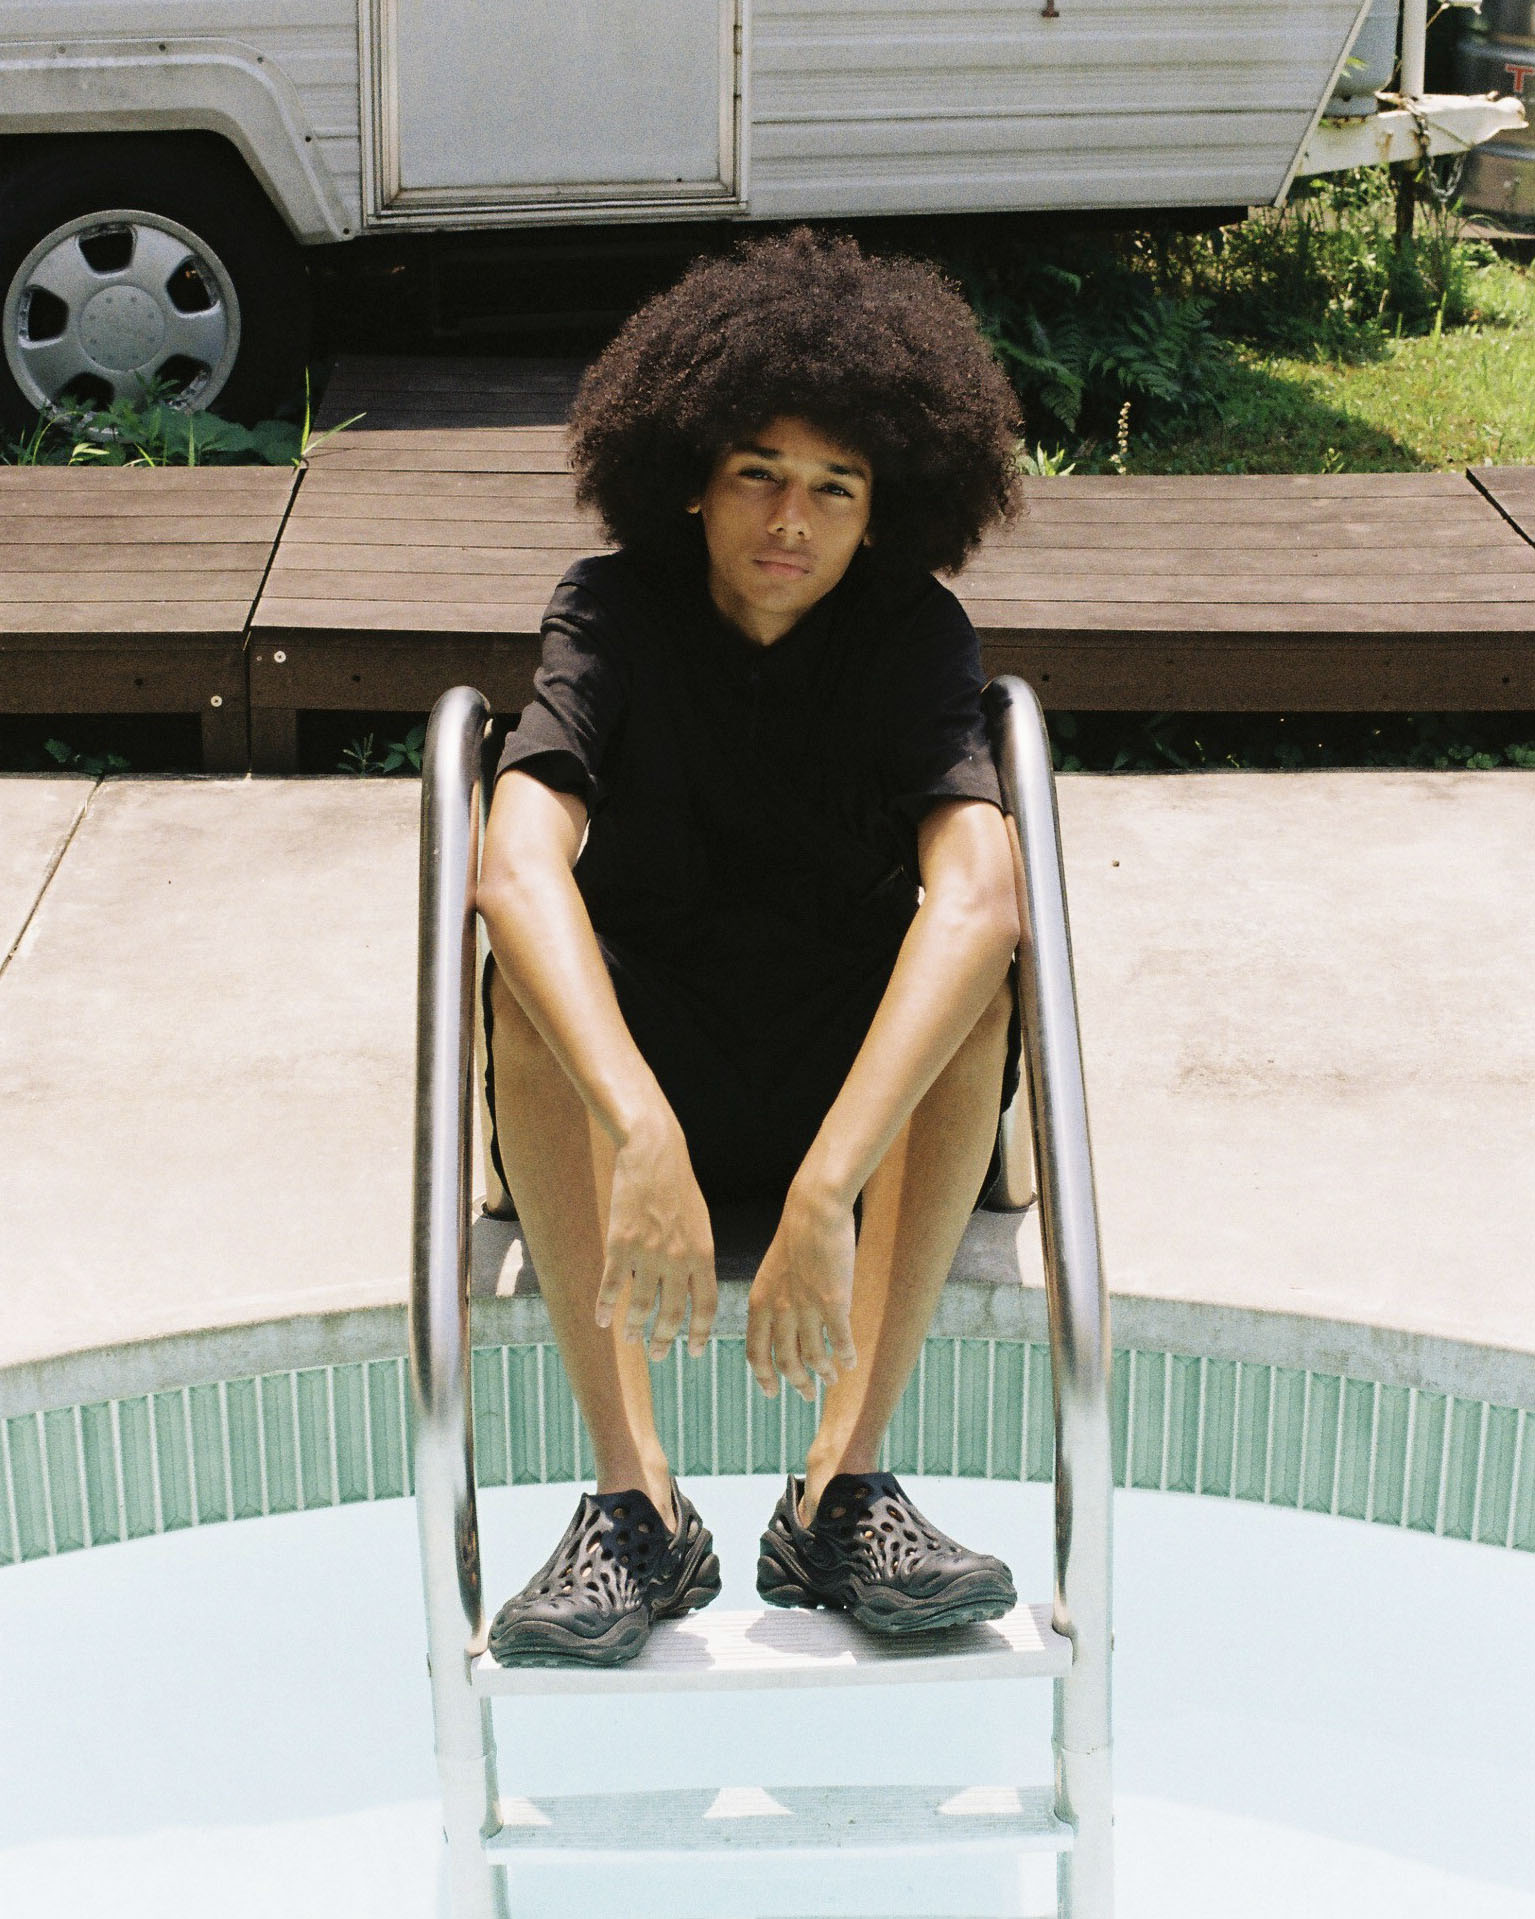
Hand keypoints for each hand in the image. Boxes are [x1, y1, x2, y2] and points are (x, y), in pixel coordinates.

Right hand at [595, 1108, 717, 1359]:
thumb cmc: (678, 1186)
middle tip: (658, 1355)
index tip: (695, 1352)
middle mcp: (678, 1259)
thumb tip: (692, 1288)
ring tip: (632, 1339)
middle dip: (665, 1339)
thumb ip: (696, 1257)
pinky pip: (612, 1286)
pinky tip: (601, 1320)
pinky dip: (605, 1307)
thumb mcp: (699, 1223)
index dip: (701, 1333)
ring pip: (642, 1305)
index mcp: (703, 1254)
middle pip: (673, 1313)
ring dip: (636, 1328)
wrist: (654, 1153)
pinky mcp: (620, 1243)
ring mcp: (648, 1253)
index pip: (706, 1306)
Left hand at [746, 1179, 857, 1400]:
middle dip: (797, 1383)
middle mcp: (780, 1310)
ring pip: (814, 1356)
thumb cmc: (796, 1236)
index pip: (756, 1353)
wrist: (814, 1210)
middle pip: (786, 1361)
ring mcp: (807, 1308)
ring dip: (824, 1373)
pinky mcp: (834, 1302)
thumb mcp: (773, 1272)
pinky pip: (840, 1340)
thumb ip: (776, 1301)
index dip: (764, 1377)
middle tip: (807, 1395)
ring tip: (832, 1380)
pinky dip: (845, 1356)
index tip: (772, 1393)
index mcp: (760, 1302)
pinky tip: (851, 1362)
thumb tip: (785, 1325)